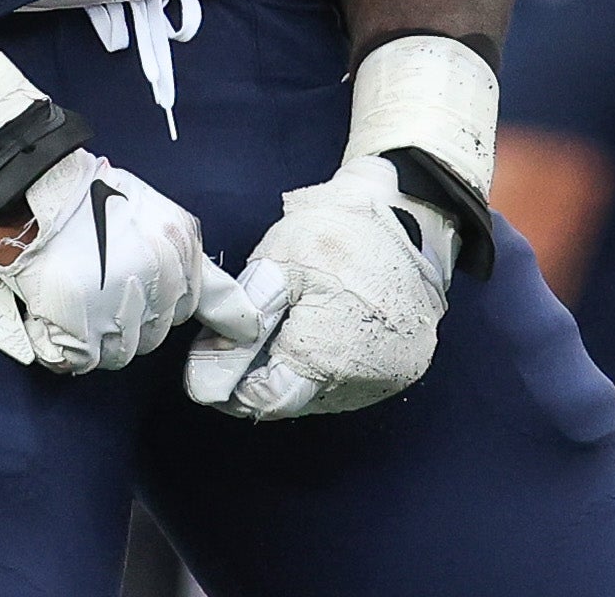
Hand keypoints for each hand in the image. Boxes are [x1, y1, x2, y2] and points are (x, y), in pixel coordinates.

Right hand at [0, 149, 246, 373]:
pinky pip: (84, 360)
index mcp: (180, 245)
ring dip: (99, 338)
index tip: (158, 311)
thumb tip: (245, 322)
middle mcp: (160, 275)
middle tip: (95, 290)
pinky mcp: (82, 326)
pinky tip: (55, 317)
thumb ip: (187, 260)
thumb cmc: (86, 196)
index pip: (197, 305)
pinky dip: (67, 348)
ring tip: (73, 303)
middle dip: (130, 321)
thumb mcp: (154, 211)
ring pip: (123, 352)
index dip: (165, 306)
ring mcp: (121, 304)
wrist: (31, 188)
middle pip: (157, 333)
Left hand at [187, 157, 455, 418]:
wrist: (405, 213)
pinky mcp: (403, 368)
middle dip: (259, 378)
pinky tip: (311, 334)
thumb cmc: (337, 233)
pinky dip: (322, 368)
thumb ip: (245, 324)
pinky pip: (349, 382)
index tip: (209, 368)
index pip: (268, 399)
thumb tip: (210, 372)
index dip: (233, 386)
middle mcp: (365, 379)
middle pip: (295, 401)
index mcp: (330, 358)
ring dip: (291, 374)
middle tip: (236, 347)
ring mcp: (388, 377)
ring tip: (277, 333)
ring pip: (320, 395)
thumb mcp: (278, 265)